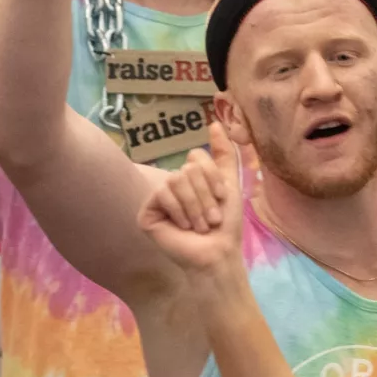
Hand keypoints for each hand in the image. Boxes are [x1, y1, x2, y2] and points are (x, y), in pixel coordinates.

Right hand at [137, 121, 244, 273]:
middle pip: (188, 168)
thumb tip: (215, 123)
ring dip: (196, 205)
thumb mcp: (230, 184)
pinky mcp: (147, 212)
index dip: (213, 177)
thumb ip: (225, 155)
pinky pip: (162, 193)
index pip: (197, 157)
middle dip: (206, 196)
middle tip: (210, 219)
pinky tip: (183, 227)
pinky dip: (179, 210)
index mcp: (190, 178)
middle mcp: (172, 185)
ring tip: (199, 225)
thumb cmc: (225, 225)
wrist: (217, 254)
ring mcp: (158, 199)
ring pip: (176, 179)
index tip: (221, 199)